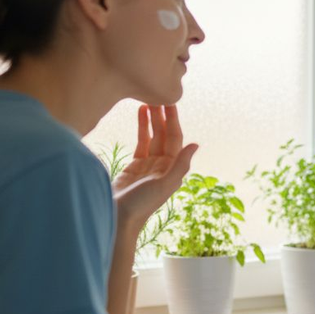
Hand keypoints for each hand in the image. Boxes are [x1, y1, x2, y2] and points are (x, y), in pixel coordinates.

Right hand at [112, 104, 196, 231]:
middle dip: (163, 115)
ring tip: (149, 100)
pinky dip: (143, 127)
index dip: (174, 120)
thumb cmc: (142, 205)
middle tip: (159, 95)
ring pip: (154, 136)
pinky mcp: (135, 165)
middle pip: (166, 134)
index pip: (175, 138)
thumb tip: (195, 144)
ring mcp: (149, 164)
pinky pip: (142, 142)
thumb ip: (180, 165)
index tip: (170, 102)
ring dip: (153, 119)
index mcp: (172, 169)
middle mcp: (163, 165)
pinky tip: (141, 113)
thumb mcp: (163, 185)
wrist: (119, 218)